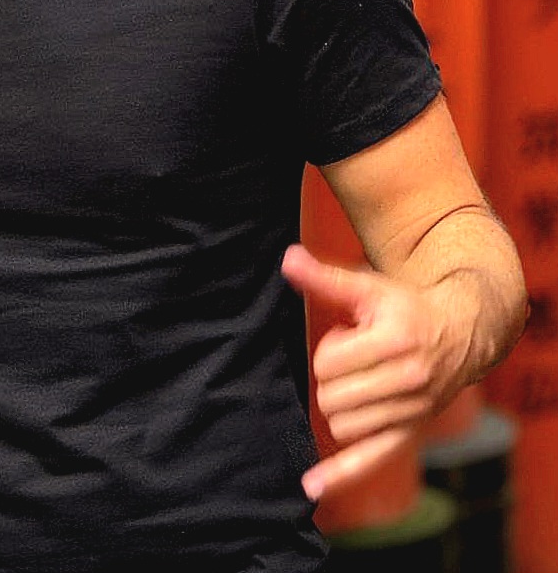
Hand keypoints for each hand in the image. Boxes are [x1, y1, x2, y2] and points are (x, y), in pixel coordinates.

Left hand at [281, 243, 467, 500]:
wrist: (460, 332)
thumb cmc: (404, 307)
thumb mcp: (369, 287)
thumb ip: (325, 278)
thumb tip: (286, 259)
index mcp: (396, 340)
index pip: (330, 364)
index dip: (328, 350)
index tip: (346, 337)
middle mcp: (408, 381)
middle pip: (333, 398)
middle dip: (331, 378)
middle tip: (352, 358)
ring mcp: (411, 412)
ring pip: (343, 426)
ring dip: (339, 405)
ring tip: (359, 380)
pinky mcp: (409, 433)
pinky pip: (370, 461)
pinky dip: (339, 475)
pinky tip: (310, 487)